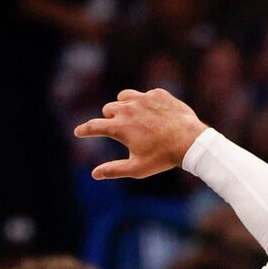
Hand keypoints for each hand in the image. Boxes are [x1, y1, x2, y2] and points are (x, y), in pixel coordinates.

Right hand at [72, 88, 205, 179]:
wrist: (189, 141)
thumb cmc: (162, 158)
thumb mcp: (137, 168)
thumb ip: (114, 170)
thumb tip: (94, 174)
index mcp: (119, 127)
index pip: (94, 127)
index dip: (84, 130)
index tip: (78, 132)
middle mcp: (127, 109)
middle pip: (108, 110)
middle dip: (109, 119)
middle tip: (118, 128)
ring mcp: (143, 99)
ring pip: (123, 97)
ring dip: (123, 106)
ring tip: (131, 116)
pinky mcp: (157, 93)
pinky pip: (145, 95)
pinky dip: (145, 103)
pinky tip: (154, 113)